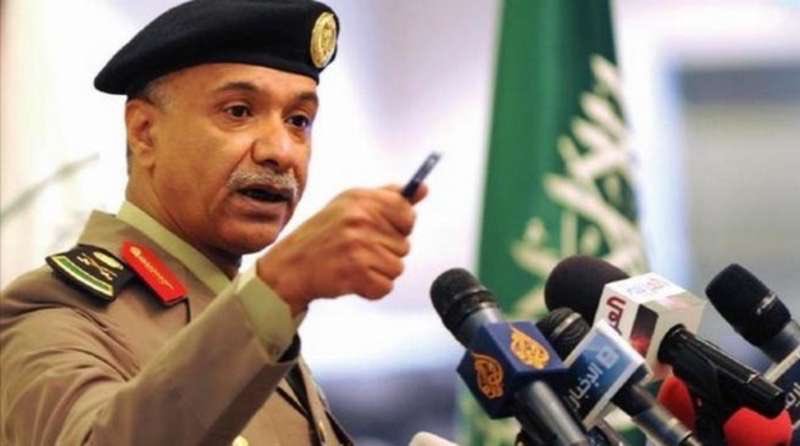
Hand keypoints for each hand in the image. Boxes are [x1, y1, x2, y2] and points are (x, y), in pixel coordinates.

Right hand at [257, 184, 427, 314]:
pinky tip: (352, 278)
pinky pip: (386, 286)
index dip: (399, 226)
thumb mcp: (350, 205)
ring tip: (354, 263)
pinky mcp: (357, 273)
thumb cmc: (323, 235)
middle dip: (385, 251)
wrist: (289, 267)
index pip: (407, 213)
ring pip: (398, 267)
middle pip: (405, 244)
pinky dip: (372, 288)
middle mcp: (360, 219)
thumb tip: (423, 189)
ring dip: (379, 271)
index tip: (382, 230)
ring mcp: (359, 246)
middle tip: (357, 249)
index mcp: (360, 199)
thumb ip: (388, 197)